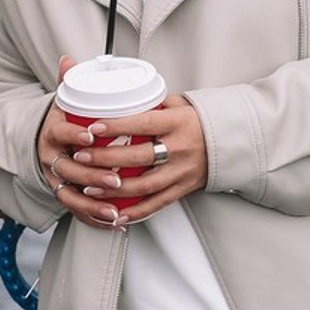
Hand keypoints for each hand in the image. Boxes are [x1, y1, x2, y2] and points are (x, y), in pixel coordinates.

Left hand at [37, 55, 208, 228]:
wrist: (228, 142)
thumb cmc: (194, 119)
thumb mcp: (176, 104)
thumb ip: (149, 102)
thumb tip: (115, 95)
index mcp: (176, 123)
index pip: (142, 124)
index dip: (116, 126)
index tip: (92, 127)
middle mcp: (179, 148)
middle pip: (138, 157)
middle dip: (106, 159)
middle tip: (81, 157)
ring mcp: (182, 171)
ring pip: (145, 185)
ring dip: (114, 189)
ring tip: (89, 189)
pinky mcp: (183, 189)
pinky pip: (157, 203)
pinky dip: (136, 211)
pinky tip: (116, 214)